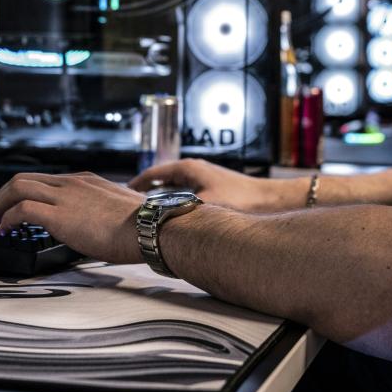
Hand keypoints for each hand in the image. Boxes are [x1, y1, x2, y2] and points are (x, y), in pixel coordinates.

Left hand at [0, 172, 144, 264]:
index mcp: (84, 181)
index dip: (24, 194)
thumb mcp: (118, 209)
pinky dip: (7, 218)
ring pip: (17, 187)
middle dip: (2, 196)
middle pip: (23, 179)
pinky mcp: (59, 215)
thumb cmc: (141, 225)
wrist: (149, 228)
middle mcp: (71, 183)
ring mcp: (64, 196)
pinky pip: (21, 210)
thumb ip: (103, 211)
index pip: (45, 180)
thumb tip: (102, 224)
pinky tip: (4, 231)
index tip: (16, 208)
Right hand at [129, 159, 304, 212]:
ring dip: (160, 197)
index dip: (135, 184)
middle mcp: (195, 169)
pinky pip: (184, 193)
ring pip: (173, 187)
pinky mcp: (213, 187)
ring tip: (146, 212)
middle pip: (161, 179)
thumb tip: (158, 224)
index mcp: (188, 168)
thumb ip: (179, 214)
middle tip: (128, 206)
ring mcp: (204, 177)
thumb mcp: (204, 207)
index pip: (153, 173)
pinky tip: (173, 216)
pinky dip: (174, 202)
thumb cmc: (241, 199)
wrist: (271, 200)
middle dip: (144, 192)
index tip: (120, 195)